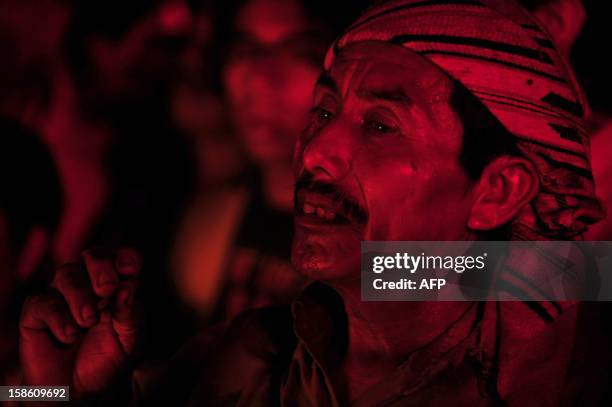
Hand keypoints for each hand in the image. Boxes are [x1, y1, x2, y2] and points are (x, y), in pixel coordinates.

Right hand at [20, 248, 141, 395]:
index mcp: (117, 286)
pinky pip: (43, 301)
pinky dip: (58, 317)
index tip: (129, 269)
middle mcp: (89, 284)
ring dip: (80, 295)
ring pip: (67, 273)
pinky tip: (69, 335)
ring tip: (87, 321)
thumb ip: (131, 318)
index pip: (123, 259)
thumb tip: (128, 289)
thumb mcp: (129, 344)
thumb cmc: (106, 359)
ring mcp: (61, 295)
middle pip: (93, 255)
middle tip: (106, 288)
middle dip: (101, 267)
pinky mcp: (37, 311)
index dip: (126, 257)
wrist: (76, 389)